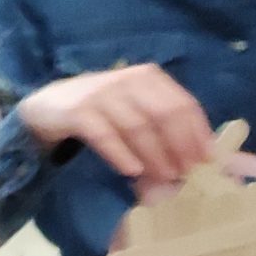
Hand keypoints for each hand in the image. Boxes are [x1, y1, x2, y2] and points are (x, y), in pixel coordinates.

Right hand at [15, 64, 215, 185]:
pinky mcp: (78, 111)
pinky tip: (132, 171)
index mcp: (149, 78)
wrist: (48, 107)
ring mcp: (102, 94)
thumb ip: (161, 124)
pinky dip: (121, 154)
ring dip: (154, 155)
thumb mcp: (133, 110)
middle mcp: (128, 80)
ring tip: (164, 178)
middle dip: (179, 145)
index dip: (197, 132)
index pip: (183, 103)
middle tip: (186, 173)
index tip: (207, 160)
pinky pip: (105, 135)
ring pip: (137, 126)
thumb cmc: (100, 113)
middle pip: (164, 114)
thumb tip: (201, 154)